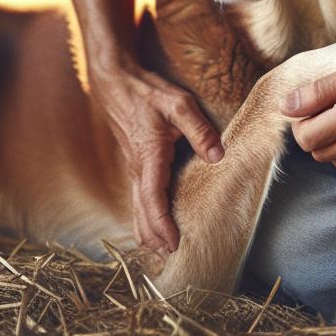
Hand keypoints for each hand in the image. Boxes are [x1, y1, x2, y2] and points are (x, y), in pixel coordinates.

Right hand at [88, 56, 223, 254]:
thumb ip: (200, 130)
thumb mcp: (179, 104)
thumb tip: (217, 156)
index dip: (162, 224)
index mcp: (149, 156)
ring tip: (158, 247)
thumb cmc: (149, 91)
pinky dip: (142, 212)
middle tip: (169, 255)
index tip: (172, 243)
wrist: (117, 81)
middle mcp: (137, 166)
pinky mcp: (133, 159)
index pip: (153, 200)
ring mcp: (132, 164)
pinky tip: (149, 217)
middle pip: (142, 210)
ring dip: (146, 227)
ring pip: (136, 204)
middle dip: (153, 234)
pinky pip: (136, 193)